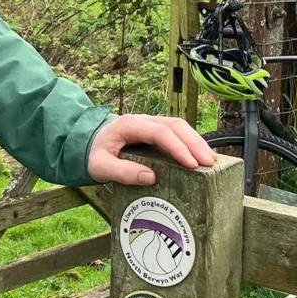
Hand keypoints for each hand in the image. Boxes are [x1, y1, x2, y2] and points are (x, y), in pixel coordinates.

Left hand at [86, 114, 216, 184]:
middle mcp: (143, 120)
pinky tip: (200, 155)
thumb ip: (122, 172)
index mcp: (129, 125)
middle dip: (194, 143)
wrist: (85, 142)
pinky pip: (177, 132)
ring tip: (211, 160)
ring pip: (179, 126)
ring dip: (196, 141)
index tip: (192, 164)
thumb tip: (151, 177)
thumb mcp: (100, 166)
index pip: (160, 132)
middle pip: (175, 125)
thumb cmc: (93, 154)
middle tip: (209, 162)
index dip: (177, 147)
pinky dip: (191, 142)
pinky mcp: (155, 130)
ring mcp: (150, 123)